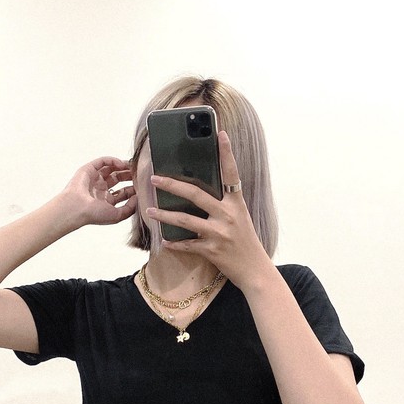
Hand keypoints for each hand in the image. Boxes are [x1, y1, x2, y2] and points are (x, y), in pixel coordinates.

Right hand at [60, 156, 137, 226]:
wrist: (77, 208)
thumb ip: (130, 208)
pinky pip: (103, 161)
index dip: (133, 188)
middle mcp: (100, 189)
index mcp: (106, 201)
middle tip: (139, 173)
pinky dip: (113, 161)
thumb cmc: (93, 214)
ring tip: (132, 166)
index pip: (123, 193)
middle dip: (129, 176)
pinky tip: (121, 164)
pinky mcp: (89, 169)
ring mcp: (95, 179)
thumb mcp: (117, 216)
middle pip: (119, 179)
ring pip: (111, 168)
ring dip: (123, 167)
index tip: (142, 186)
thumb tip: (137, 198)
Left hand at [146, 131, 272, 288]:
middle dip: (172, 184)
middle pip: (196, 194)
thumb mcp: (240, 217)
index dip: (226, 153)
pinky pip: (187, 244)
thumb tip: (199, 192)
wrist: (255, 270)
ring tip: (149, 210)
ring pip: (185, 220)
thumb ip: (224, 204)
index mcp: (236, 203)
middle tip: (155, 178)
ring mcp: (219, 233)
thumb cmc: (245, 242)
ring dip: (164, 215)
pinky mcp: (211, 250)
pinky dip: (175, 243)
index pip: (231, 173)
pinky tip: (165, 241)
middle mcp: (228, 215)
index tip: (220, 133)